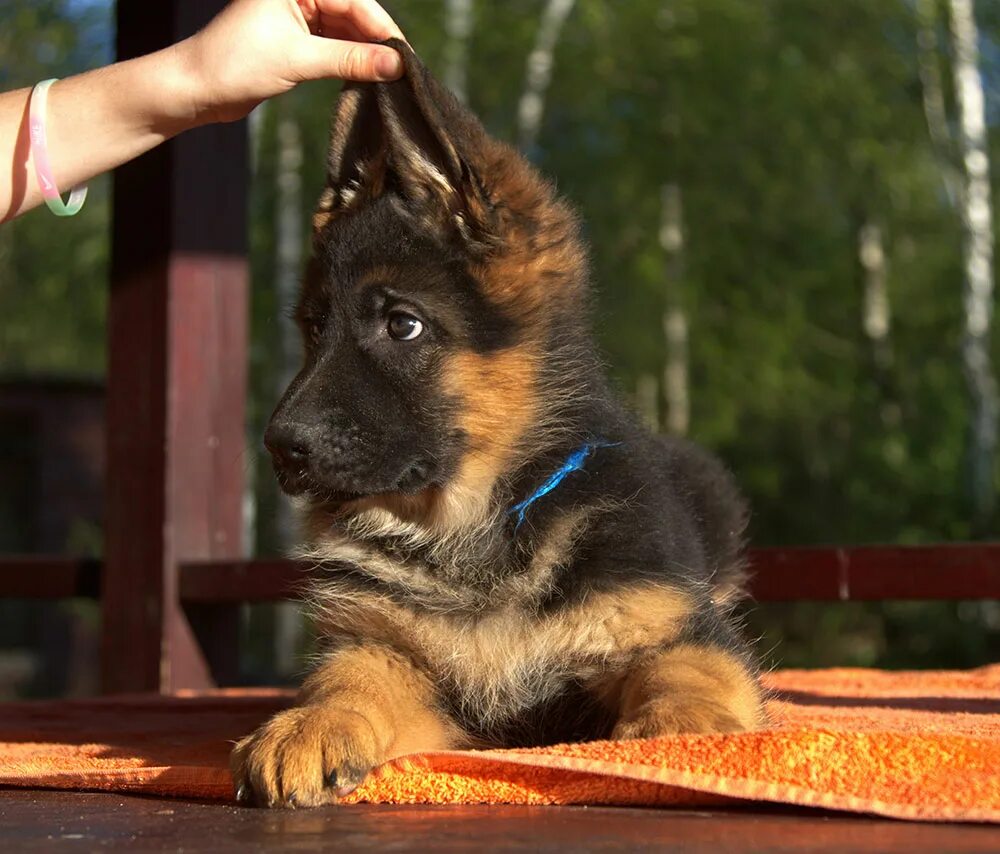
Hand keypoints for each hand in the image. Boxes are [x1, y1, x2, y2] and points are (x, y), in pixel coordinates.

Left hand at [180, 0, 404, 123]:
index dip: (382, 29)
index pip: (353, 1)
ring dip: (365, 55)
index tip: (406, 58)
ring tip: (389, 79)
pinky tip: (367, 78)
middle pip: (352, 14)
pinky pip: (334, 47)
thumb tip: (395, 66)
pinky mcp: (295, 41)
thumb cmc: (235, 63)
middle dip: (377, 42)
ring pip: (345, 32)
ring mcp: (296, 17)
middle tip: (404, 72)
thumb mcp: (299, 59)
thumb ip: (350, 60)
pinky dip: (350, 63)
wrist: (196, 89)